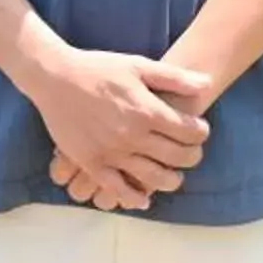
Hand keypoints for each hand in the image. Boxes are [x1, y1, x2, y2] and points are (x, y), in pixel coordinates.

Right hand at [26, 48, 212, 211]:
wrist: (54, 77)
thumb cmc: (97, 68)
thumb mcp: (137, 65)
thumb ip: (173, 77)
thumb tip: (208, 83)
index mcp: (146, 110)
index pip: (190, 132)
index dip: (201, 133)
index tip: (199, 130)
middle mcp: (133, 135)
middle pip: (178, 157)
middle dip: (192, 156)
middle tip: (191, 152)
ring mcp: (112, 153)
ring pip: (154, 178)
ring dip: (172, 180)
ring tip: (173, 175)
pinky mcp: (93, 163)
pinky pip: (119, 189)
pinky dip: (136, 198)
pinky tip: (144, 197)